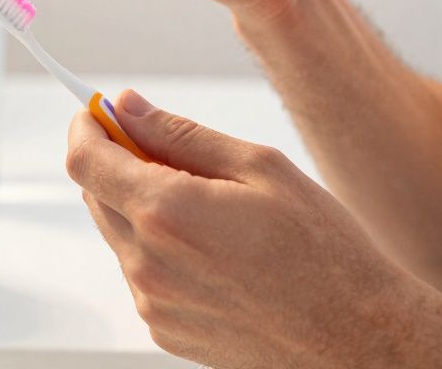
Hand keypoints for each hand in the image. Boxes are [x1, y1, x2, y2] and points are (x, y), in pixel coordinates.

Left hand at [65, 90, 441, 368]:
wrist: (355, 334)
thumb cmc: (323, 250)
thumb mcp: (258, 166)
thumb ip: (179, 133)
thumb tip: (126, 106)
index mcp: (167, 213)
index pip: (85, 159)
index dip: (86, 125)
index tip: (98, 111)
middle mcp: (147, 264)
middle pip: (96, 194)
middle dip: (119, 162)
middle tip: (168, 150)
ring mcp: (153, 302)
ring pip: (119, 233)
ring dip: (143, 207)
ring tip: (212, 210)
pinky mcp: (164, 329)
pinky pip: (141, 273)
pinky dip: (160, 250)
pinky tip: (216, 250)